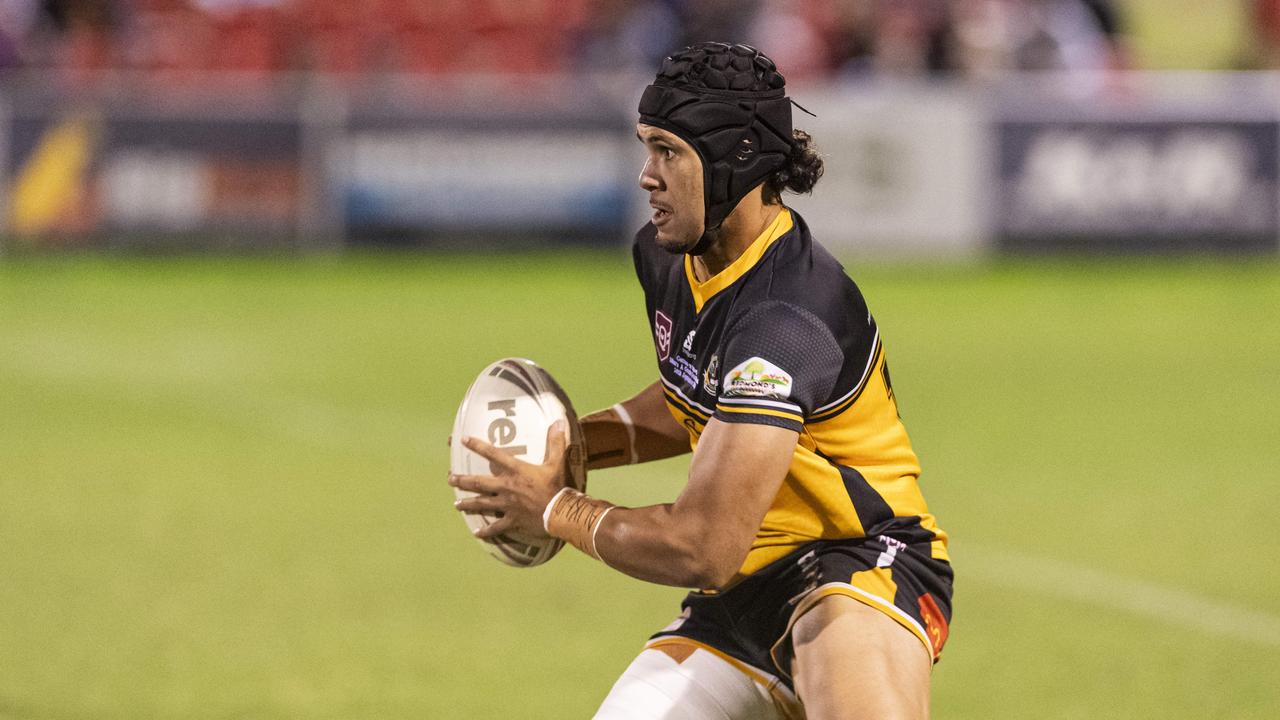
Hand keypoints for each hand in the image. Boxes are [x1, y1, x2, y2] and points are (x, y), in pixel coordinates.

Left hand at [449, 420, 568, 539]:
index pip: (493, 454)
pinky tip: (476, 533)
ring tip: (456, 504)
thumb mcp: (558, 462)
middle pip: (479, 482)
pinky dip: (486, 531)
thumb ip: (556, 442)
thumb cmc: (558, 487)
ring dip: (468, 503)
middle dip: (463, 480)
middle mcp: (507, 487)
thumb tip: (559, 421)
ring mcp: (507, 505)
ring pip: (482, 504)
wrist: (561, 513)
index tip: (463, 440)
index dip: (477, 446)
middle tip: (450, 478)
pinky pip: (496, 527)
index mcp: (516, 471)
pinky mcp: (512, 521)